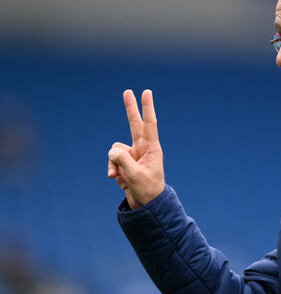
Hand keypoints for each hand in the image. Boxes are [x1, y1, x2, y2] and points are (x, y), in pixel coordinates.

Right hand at [108, 89, 164, 209]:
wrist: (146, 206)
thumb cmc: (147, 190)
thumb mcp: (135, 175)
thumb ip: (122, 160)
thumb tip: (112, 152)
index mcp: (152, 149)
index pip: (150, 124)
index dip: (147, 108)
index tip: (146, 92)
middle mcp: (143, 149)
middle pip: (134, 125)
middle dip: (130, 109)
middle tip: (128, 91)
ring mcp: (133, 156)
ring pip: (115, 151)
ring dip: (115, 165)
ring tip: (123, 178)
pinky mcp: (125, 164)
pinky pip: (112, 162)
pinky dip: (113, 172)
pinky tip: (121, 182)